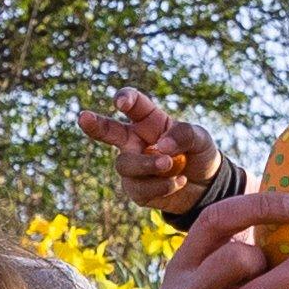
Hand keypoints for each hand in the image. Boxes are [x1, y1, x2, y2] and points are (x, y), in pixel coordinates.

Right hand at [80, 88, 225, 219]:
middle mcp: (134, 141)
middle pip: (108, 131)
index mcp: (149, 121)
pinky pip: (139, 189)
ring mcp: (133, 166)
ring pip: (125, 165)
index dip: (125, 99)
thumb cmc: (199, 154)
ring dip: (147, 164)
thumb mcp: (201, 138)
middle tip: (82, 117)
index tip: (121, 103)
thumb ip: (184, 135)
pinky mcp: (136, 190)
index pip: (134, 105)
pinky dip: (162, 186)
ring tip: (169, 164)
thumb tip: (161, 146)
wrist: (205, 187)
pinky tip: (179, 182)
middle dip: (94, 124)